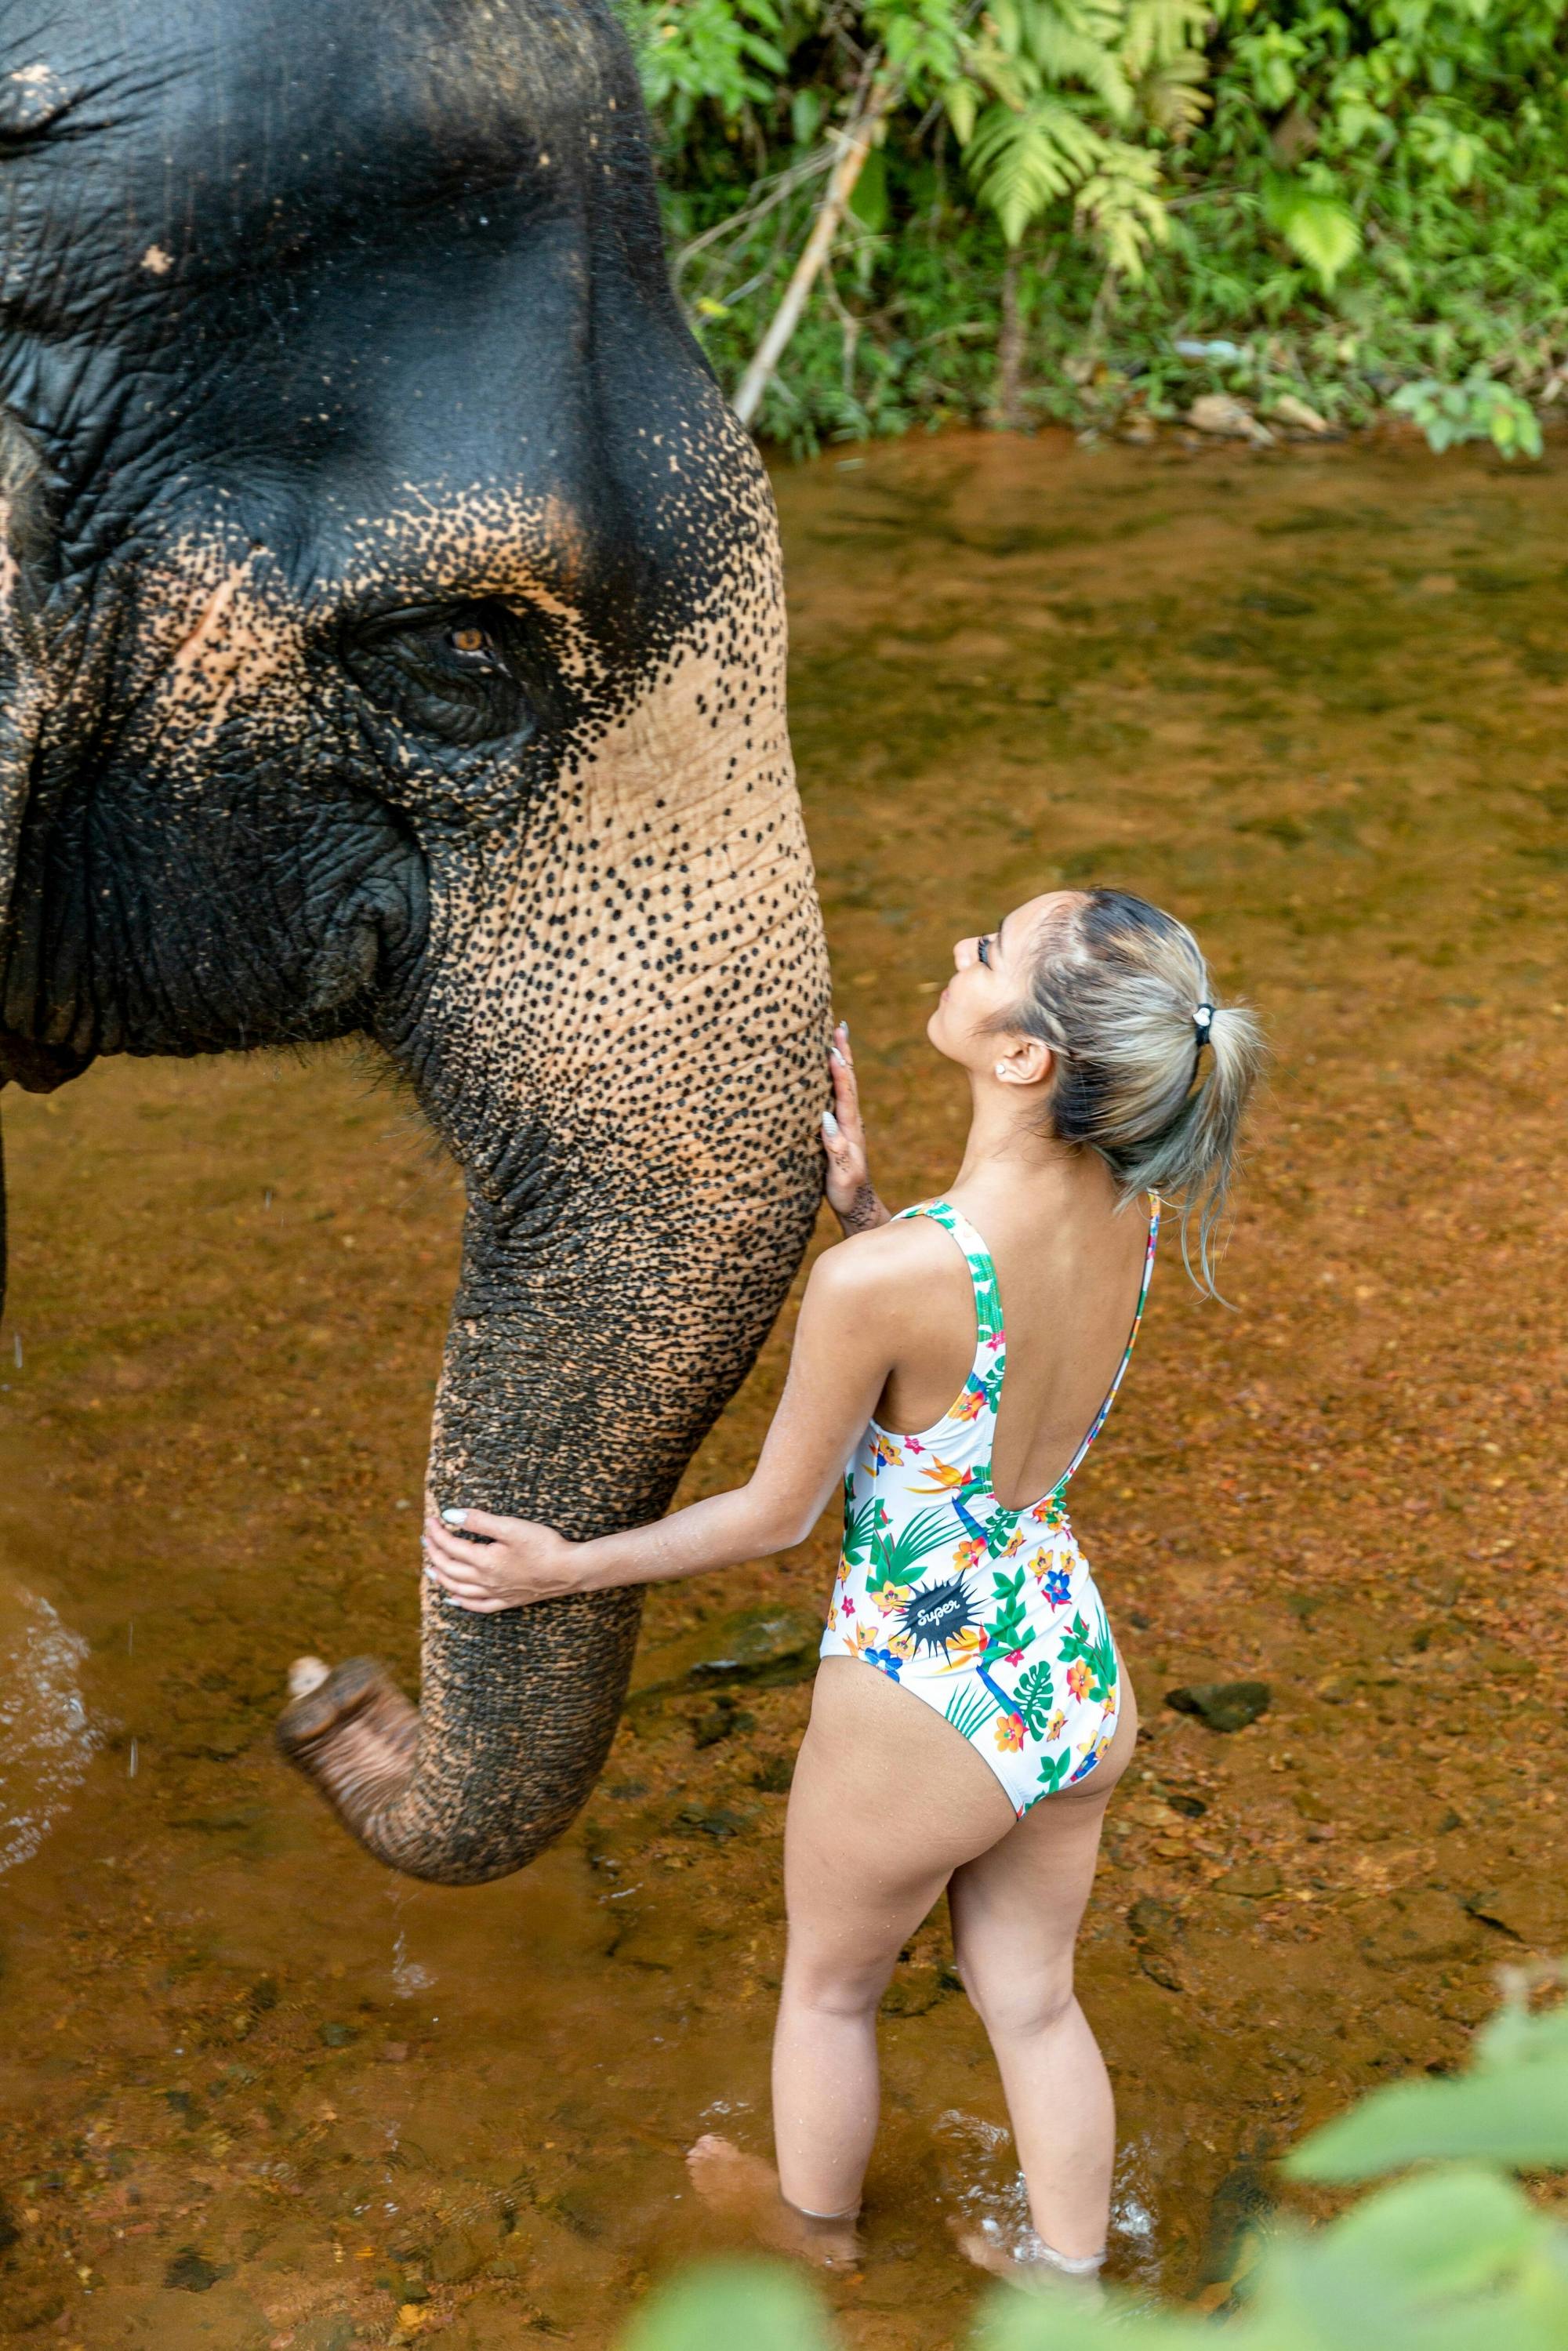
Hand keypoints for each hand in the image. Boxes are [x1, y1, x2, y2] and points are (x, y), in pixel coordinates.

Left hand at [421, 1507, 586, 1612]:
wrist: (569, 1570)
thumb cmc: (543, 1545)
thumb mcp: (511, 1527)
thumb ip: (479, 1521)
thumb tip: (450, 1515)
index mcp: (484, 1561)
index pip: (451, 1546)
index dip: (438, 1533)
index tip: (431, 1520)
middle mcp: (485, 1581)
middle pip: (450, 1568)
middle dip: (434, 1552)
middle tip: (426, 1539)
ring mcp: (495, 1593)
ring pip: (458, 1589)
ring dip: (441, 1577)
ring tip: (430, 1568)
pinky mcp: (507, 1601)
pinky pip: (477, 1606)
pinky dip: (461, 1603)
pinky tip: (453, 1599)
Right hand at [821, 1020, 888, 1234]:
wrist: (859, 1205)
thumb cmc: (847, 1193)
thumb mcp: (841, 1175)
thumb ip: (835, 1149)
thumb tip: (827, 1120)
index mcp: (850, 1129)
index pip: (844, 1094)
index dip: (839, 1071)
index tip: (833, 1048)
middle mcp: (850, 1122)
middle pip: (848, 1081)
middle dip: (843, 1054)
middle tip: (839, 1027)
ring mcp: (846, 1124)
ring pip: (844, 1086)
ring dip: (840, 1061)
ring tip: (835, 1037)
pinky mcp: (840, 1129)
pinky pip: (837, 1096)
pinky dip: (834, 1078)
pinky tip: (828, 1068)